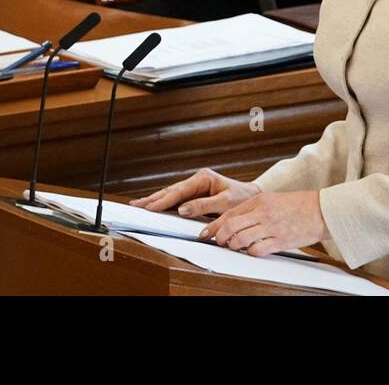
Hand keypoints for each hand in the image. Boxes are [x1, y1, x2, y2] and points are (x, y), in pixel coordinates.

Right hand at [130, 168, 260, 218]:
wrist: (252, 197)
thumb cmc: (242, 199)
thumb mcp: (226, 202)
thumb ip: (204, 205)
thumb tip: (182, 210)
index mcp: (203, 178)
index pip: (179, 191)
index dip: (163, 200)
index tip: (150, 208)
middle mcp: (197, 180)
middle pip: (171, 190)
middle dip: (153, 198)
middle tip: (136, 206)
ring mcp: (195, 187)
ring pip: (171, 194)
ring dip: (155, 200)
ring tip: (138, 205)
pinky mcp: (195, 195)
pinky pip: (176, 199)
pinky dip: (164, 203)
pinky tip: (153, 206)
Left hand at [199, 190, 328, 256]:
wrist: (322, 210)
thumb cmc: (298, 205)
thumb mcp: (272, 200)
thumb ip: (253, 209)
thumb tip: (234, 221)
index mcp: (260, 200)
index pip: (230, 213)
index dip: (215, 225)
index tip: (206, 234)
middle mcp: (263, 212)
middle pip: (231, 226)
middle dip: (220, 238)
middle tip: (219, 243)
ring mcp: (271, 227)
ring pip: (241, 239)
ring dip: (234, 247)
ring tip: (235, 248)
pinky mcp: (281, 241)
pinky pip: (257, 250)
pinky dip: (250, 253)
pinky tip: (252, 251)